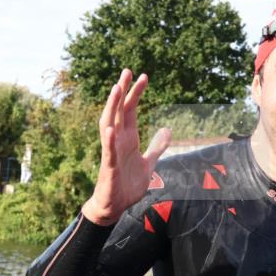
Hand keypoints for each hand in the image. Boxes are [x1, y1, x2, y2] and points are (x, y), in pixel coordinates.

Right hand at [81, 69, 170, 225]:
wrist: (116, 206)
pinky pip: (108, 151)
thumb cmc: (128, 185)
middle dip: (123, 91)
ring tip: (116, 89)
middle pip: (119, 110)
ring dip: (112, 107)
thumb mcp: (149, 163)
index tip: (142, 76)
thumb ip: (157, 147)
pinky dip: (109, 140)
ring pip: (109, 124)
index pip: (130, 110)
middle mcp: (118, 141)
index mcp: (128, 138)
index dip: (136, 93)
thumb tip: (167, 132)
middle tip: (127, 70)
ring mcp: (112, 152)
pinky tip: (111, 128)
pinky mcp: (110, 167)